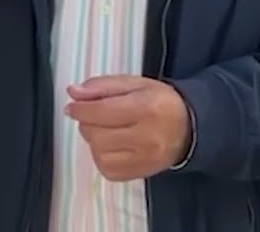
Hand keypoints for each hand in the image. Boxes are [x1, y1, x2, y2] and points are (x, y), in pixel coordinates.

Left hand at [64, 75, 191, 181]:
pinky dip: (102, 155)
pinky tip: (112, 145)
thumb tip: (73, 92)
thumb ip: (102, 86)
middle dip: (88, 123)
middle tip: (94, 115)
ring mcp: (144, 159)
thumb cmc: (160, 102)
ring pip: (99, 152)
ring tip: (106, 129)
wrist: (188, 128)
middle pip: (97, 134)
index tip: (71, 106)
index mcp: (147, 108)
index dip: (81, 109)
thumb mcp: (135, 84)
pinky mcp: (138, 174)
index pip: (103, 111)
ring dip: (94, 139)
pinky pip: (106, 168)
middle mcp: (147, 137)